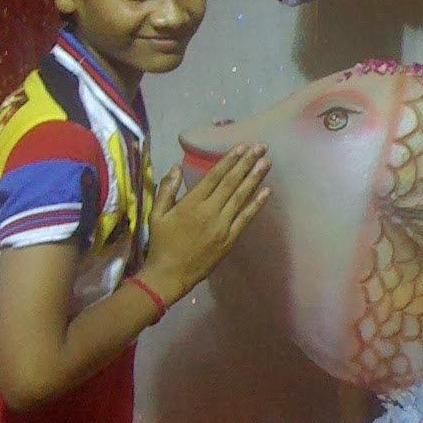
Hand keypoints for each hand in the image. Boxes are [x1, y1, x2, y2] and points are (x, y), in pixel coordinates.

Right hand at [140, 146, 269, 305]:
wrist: (169, 275)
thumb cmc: (161, 243)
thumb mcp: (156, 215)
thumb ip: (166, 190)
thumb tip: (176, 167)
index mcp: (190, 203)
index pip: (214, 176)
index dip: (229, 160)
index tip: (241, 147)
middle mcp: (209, 211)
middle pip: (231, 183)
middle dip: (247, 163)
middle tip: (261, 147)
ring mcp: (221, 226)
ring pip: (241, 197)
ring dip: (255, 178)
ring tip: (266, 162)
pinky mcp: (229, 239)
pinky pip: (245, 218)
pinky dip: (257, 204)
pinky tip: (267, 191)